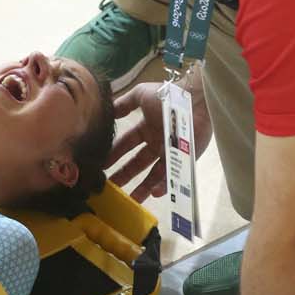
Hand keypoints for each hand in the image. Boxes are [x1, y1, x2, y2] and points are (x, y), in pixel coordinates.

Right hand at [108, 80, 210, 201]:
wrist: (195, 100)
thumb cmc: (167, 97)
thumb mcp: (140, 95)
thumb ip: (123, 104)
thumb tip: (105, 110)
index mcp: (146, 128)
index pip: (125, 145)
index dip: (113, 154)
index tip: (100, 166)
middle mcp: (156, 143)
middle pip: (137, 164)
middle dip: (123, 175)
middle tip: (109, 188)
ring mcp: (171, 153)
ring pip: (153, 174)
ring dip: (142, 187)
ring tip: (130, 200)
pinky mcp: (184, 160)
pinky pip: (172, 176)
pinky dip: (163, 186)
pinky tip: (153, 194)